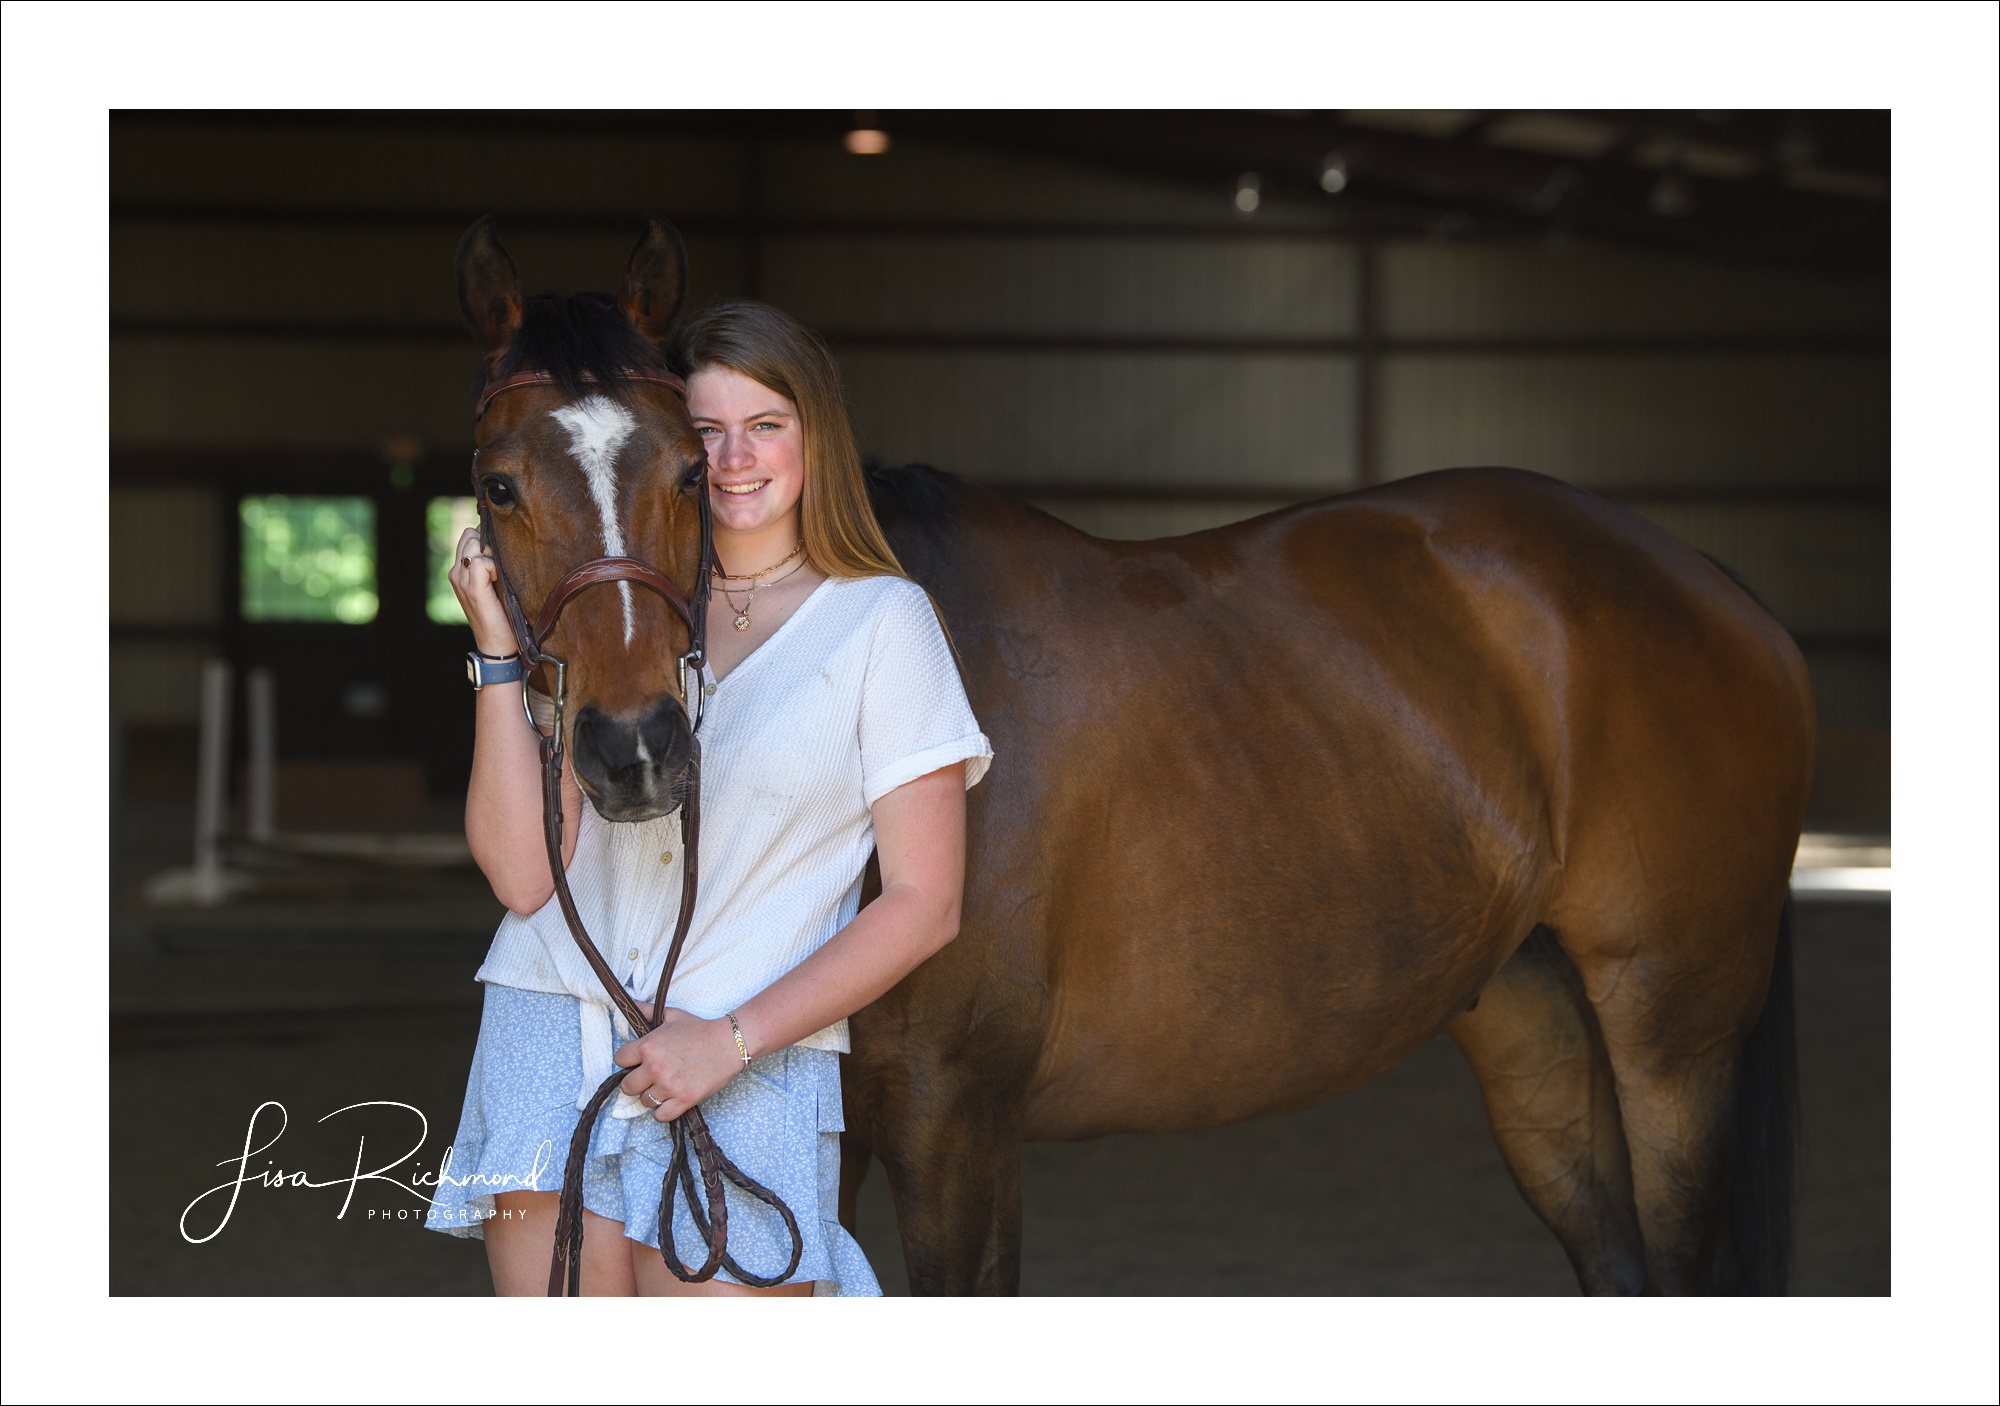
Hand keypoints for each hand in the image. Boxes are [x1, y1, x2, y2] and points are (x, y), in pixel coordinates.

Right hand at [448, 525, 518, 658]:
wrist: (496, 644)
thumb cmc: (500, 615)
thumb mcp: (493, 585)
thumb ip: (491, 565)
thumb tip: (502, 542)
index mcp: (460, 571)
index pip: (468, 536)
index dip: (486, 540)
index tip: (498, 559)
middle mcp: (457, 573)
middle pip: (470, 534)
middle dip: (487, 543)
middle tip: (499, 566)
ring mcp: (461, 580)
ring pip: (473, 543)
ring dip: (490, 554)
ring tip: (498, 575)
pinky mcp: (472, 589)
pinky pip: (481, 561)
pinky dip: (493, 567)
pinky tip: (498, 582)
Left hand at [615, 1008, 743, 1121]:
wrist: (730, 1043)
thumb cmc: (700, 1029)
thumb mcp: (672, 1015)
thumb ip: (647, 1010)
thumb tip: (630, 1002)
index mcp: (648, 1046)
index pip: (620, 1060)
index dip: (628, 1061)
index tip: (638, 1062)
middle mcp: (655, 1067)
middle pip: (627, 1086)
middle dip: (637, 1082)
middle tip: (650, 1077)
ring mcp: (669, 1085)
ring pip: (644, 1101)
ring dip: (652, 1096)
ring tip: (665, 1087)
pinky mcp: (684, 1099)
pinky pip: (660, 1116)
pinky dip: (664, 1111)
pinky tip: (671, 1101)